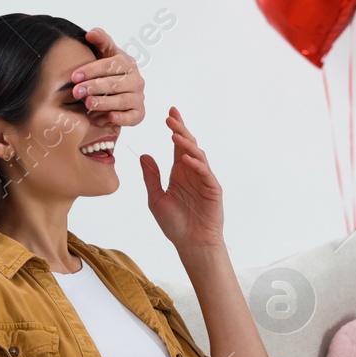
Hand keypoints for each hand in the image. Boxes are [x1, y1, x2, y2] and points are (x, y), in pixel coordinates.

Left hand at [69, 27, 144, 127]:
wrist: (119, 92)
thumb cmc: (109, 71)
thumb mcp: (105, 54)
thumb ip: (100, 41)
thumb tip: (91, 33)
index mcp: (128, 64)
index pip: (110, 65)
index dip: (91, 70)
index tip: (74, 76)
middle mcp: (136, 80)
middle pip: (115, 84)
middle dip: (94, 87)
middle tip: (76, 92)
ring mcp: (138, 97)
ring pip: (122, 100)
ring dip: (104, 102)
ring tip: (88, 103)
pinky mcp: (139, 113)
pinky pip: (132, 117)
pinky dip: (121, 118)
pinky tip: (108, 117)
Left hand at [140, 106, 222, 250]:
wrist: (191, 244)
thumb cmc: (175, 224)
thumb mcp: (156, 198)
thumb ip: (150, 177)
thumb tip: (143, 155)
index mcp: (179, 172)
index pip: (177, 145)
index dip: (175, 128)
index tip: (169, 113)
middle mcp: (192, 171)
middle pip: (188, 145)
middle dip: (180, 129)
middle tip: (171, 116)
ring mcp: (204, 179)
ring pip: (198, 155)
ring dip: (187, 144)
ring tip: (175, 134)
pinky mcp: (212, 190)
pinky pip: (205, 173)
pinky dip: (196, 164)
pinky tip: (186, 158)